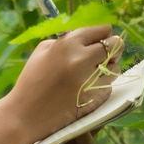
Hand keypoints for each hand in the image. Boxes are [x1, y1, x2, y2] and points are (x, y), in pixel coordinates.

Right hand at [7, 26, 123, 141]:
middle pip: (116, 46)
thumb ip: (67, 40)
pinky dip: (101, 86)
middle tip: (102, 54)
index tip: (101, 38)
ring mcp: (91, 80)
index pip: (102, 29)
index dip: (103, 33)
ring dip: (108, 68)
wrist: (26, 114)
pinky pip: (109, 86)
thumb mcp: (43, 50)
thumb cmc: (32, 79)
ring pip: (116, 67)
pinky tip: (85, 89)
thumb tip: (89, 36)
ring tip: (92, 73)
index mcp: (69, 44)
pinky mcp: (95, 98)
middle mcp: (83, 60)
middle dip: (112, 48)